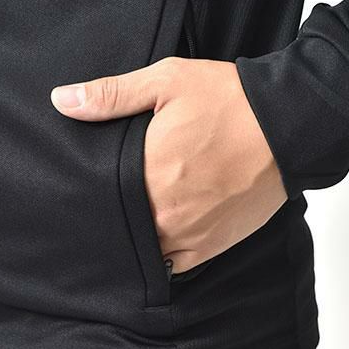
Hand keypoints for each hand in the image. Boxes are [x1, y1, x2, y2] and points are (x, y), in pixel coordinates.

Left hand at [51, 58, 287, 273]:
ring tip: (128, 223)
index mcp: (144, 175)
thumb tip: (61, 100)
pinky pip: (172, 266)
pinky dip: (161, 257)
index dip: (88, 197)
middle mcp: (162, 213)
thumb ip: (110, 95)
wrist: (287, 125)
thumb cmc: (228, 100)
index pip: (98, 200)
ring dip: (134, 240)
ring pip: (143, 250)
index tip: (79, 192)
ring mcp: (186, 236)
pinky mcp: (209, 247)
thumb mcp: (166, 82)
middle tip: (101, 207)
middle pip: (119, 228)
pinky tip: (155, 240)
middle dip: (110, 219)